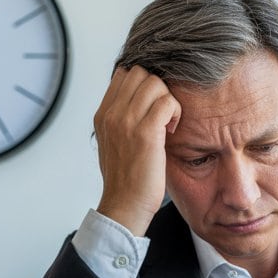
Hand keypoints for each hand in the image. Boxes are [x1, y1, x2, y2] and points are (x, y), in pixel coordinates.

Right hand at [92, 66, 181, 235]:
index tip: (152, 106)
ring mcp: (127, 121)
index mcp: (102, 115)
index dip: (143, 84)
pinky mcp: (146, 132)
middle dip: (157, 88)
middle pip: (139, 72)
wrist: (124, 205)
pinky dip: (175, 111)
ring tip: (168, 122)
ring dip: (167, 98)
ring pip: (154, 82)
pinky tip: (172, 130)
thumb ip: (120, 120)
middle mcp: (112, 114)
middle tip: (162, 113)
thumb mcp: (113, 143)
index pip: (123, 74)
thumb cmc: (125, 179)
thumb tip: (137, 101)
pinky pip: (167, 101)